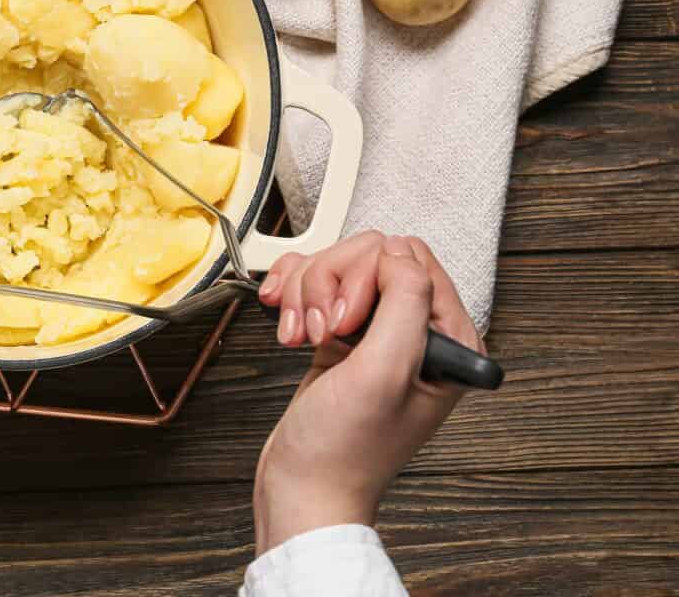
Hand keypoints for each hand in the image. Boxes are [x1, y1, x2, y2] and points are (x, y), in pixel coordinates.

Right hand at [251, 232, 482, 552]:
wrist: (303, 486)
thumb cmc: (345, 450)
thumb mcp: (383, 373)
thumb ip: (404, 303)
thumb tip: (398, 250)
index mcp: (449, 339)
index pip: (410, 259)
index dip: (368, 278)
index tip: (346, 321)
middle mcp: (417, 331)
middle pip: (369, 257)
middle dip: (331, 286)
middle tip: (324, 333)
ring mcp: (377, 332)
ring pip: (337, 267)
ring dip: (307, 295)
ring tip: (303, 337)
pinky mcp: (343, 334)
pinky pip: (315, 285)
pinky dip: (293, 297)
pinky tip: (288, 326)